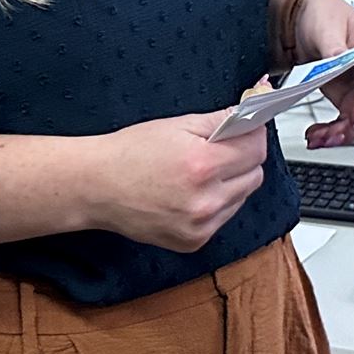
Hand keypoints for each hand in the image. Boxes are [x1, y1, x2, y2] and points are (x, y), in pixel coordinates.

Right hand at [92, 111, 269, 251]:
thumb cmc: (130, 153)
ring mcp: (200, 226)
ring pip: (242, 197)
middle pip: (255, 175)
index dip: (253, 134)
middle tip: (220, 149)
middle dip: (244, 158)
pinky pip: (224, 217)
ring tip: (201, 172)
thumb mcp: (178, 124)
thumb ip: (222, 120)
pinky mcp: (193, 242)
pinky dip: (217, 203)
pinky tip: (192, 193)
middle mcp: (205, 201)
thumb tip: (252, 111)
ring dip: (232, 182)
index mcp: (202, 166)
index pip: (256, 149)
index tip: (247, 129)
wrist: (97, 187)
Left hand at [291, 0, 353, 148]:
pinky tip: (319, 135)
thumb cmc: (323, 15)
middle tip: (332, 137)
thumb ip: (334, 46)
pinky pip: (349, 122)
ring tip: (318, 139)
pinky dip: (335, 132)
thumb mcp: (326, 25)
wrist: (308, 19)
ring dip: (343, 134)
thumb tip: (339, 59)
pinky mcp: (351, 99)